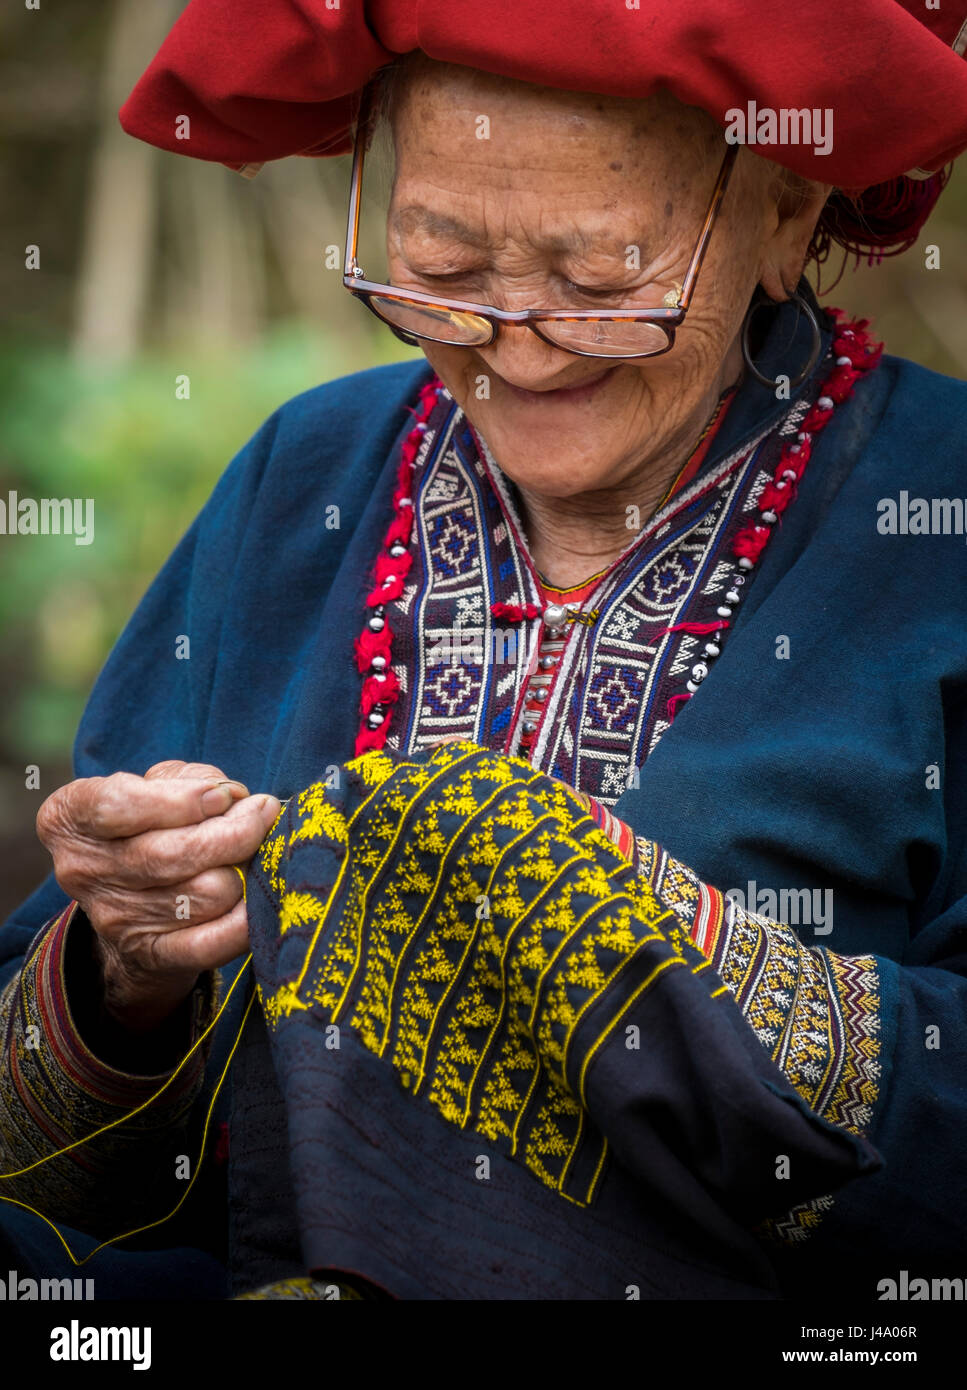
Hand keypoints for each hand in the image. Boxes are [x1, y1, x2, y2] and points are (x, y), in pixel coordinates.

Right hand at [36, 761, 280, 1031]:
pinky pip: (211, 943)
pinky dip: (246, 920)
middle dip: (235, 831)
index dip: (181, 800)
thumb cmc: (152, 822)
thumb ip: (190, 780)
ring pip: (205, 894)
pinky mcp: (150, 954)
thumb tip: (233, 799)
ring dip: (244, 870)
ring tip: (253, 852)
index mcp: (70, 818)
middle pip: (172, 855)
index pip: (117, 806)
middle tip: (263, 813)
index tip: (224, 794)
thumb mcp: (156, 784)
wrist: (134, 895)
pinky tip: (259, 894)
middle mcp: (83, 870)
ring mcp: (114, 918)